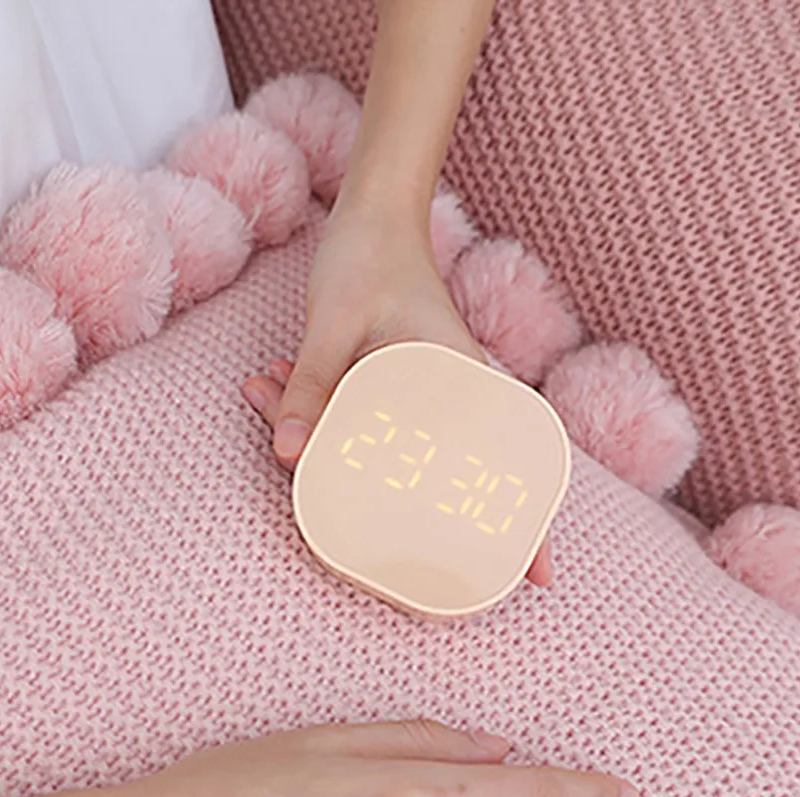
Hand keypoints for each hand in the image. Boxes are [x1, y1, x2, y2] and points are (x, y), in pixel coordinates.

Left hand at [242, 196, 551, 583]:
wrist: (370, 215)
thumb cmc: (370, 258)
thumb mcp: (336, 323)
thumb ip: (312, 385)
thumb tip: (288, 456)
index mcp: (462, 383)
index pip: (504, 465)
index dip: (527, 524)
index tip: (538, 577)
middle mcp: (449, 399)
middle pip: (434, 475)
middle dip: (383, 502)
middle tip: (341, 524)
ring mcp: (418, 398)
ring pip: (378, 449)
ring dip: (318, 440)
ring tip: (261, 392)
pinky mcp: (387, 390)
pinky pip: (352, 420)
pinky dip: (309, 412)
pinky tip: (264, 384)